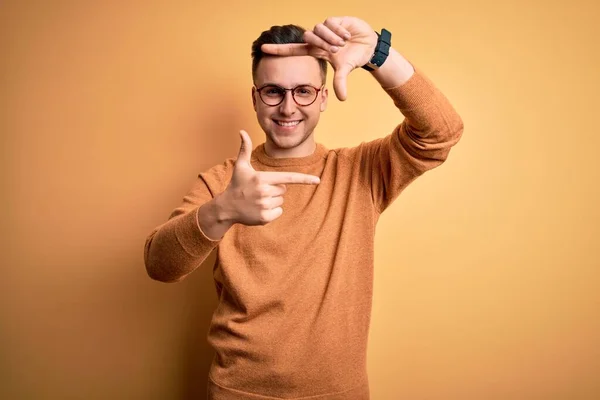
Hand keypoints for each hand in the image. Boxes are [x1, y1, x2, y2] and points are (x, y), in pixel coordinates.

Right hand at [219, 130, 319, 225]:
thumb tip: (242, 131)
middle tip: (259, 190)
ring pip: (281, 201)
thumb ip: (245, 149)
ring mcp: (264, 206)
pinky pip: (279, 212)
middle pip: (283, 189)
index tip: (318, 180)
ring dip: (273, 200)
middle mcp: (264, 192)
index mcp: (261, 179)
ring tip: (258, 199)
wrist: (226, 207)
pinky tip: (259, 209)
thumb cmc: (236, 184)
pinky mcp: (264, 218)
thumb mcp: (240, 166)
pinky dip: (272, 211)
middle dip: (274, 189)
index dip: (304, 179)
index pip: (287, 178)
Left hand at [261, 16, 377, 100]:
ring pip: (318, 29)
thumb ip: (340, 82)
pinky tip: (347, 35)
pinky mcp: (335, 20)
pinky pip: (330, 23)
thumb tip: (342, 98)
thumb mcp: (345, 69)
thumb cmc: (353, 57)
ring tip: (343, 43)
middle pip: (308, 37)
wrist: (369, 46)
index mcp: (316, 50)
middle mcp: (318, 38)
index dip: (279, 50)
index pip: (294, 50)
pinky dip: (339, 31)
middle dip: (322, 43)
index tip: (263, 49)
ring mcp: (326, 28)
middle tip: (336, 49)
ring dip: (332, 38)